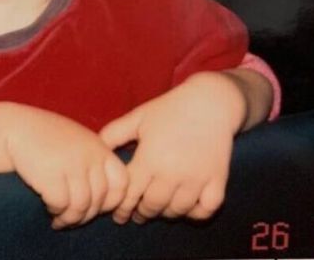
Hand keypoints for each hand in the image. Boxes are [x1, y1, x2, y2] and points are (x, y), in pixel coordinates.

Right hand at [2, 104, 128, 227]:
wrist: (17, 127)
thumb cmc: (48, 138)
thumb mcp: (80, 142)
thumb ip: (95, 162)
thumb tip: (107, 199)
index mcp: (100, 147)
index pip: (122, 182)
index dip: (112, 200)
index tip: (96, 206)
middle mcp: (90, 155)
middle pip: (100, 198)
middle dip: (86, 215)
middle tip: (72, 218)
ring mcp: (72, 164)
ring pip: (82, 206)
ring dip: (70, 218)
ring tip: (59, 219)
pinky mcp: (51, 174)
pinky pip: (61, 205)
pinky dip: (56, 211)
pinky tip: (49, 207)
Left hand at [100, 71, 246, 223]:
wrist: (211, 100)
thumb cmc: (171, 108)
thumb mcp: (139, 116)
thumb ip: (114, 133)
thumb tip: (96, 149)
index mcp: (149, 158)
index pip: (129, 195)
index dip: (122, 207)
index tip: (119, 213)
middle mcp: (172, 172)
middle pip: (152, 207)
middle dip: (142, 212)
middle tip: (138, 213)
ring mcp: (196, 179)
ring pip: (176, 211)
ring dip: (166, 213)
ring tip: (160, 208)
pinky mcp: (217, 180)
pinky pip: (205, 210)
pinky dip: (196, 213)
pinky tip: (188, 206)